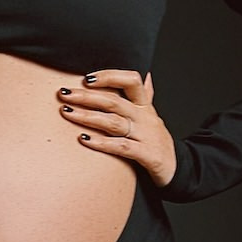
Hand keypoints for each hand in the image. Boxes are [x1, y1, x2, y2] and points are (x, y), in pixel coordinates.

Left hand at [57, 69, 176, 186]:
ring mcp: (146, 135)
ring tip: (66, 112)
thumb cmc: (156, 140)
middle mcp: (145, 117)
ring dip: (87, 117)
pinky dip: (101, 143)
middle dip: (86, 96)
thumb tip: (146, 74)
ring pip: (114, 122)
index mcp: (145, 105)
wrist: (176, 168)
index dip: (109, 76)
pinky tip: (83, 139)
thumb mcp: (151, 115)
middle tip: (64, 93)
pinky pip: (121, 147)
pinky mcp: (146, 154)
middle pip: (114, 101)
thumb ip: (146, 95)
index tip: (86, 78)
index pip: (131, 80)